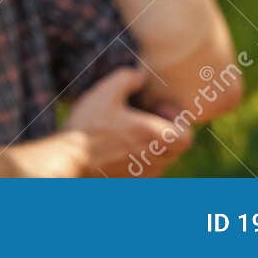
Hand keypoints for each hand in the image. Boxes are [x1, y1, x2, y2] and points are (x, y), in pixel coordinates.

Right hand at [62, 67, 192, 176]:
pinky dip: (142, 159)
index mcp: (153, 136)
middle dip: (167, 132)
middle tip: (147, 118)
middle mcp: (153, 158)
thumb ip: (127, 77)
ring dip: (155, 146)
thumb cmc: (89, 125)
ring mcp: (142, 173)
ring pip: (162, 161)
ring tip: (133, 132)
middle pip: (176, 149)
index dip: (178, 121)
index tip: (159, 109)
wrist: (70, 158)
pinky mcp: (130, 182)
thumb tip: (140, 75)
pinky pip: (147, 172)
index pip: (187, 137)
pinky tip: (120, 147)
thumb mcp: (105, 91)